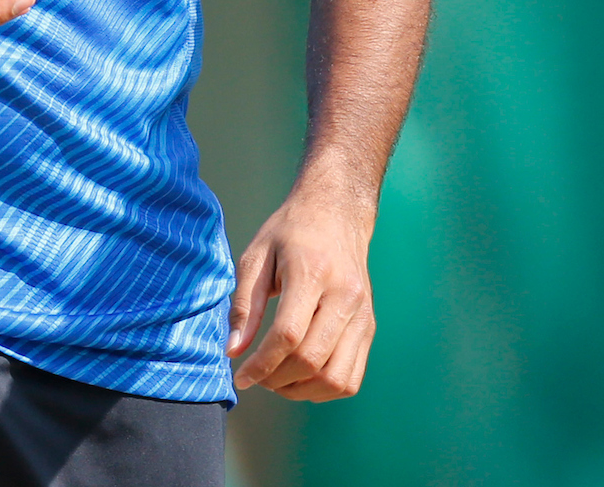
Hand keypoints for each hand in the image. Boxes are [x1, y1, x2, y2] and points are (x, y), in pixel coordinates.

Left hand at [227, 179, 376, 400]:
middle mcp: (345, 296)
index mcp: (313, 272)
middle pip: (312, 360)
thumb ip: (245, 305)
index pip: (288, 334)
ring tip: (277, 381)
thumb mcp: (256, 256)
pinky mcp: (369, 327)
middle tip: (255, 376)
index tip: (240, 376)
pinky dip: (324, 389)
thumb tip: (234, 351)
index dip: (261, 364)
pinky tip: (301, 378)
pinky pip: (352, 377)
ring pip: (336, 378)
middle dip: (276, 379)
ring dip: (301, 390)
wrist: (337, 213)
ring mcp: (362, 315)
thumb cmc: (290, 232)